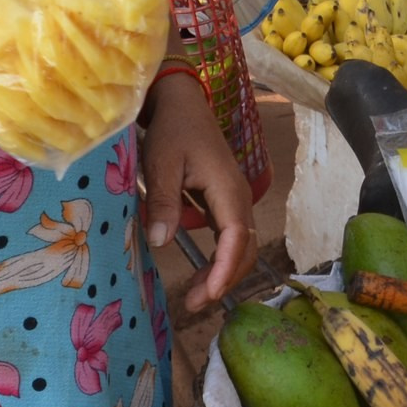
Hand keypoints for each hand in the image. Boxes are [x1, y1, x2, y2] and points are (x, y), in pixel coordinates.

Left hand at [140, 69, 253, 310]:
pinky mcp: (224, 201)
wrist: (182, 102)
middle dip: (225, 279)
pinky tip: (200, 273)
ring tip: (195, 296)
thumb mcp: (162, 163)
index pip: (236, 238)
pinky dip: (220, 259)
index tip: (207, 295)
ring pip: (240, 246)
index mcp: (227, 188)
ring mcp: (233, 199)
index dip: (224, 269)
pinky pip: (230, 237)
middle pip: (245, 249)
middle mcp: (238, 197)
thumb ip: (163, 201)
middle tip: (194, 303)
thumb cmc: (172, 129)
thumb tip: (161, 242)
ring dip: (223, 272)